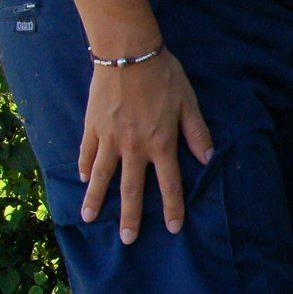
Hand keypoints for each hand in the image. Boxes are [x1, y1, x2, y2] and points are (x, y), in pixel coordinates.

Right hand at [78, 48, 212, 242]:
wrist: (128, 53)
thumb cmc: (164, 75)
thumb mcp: (189, 103)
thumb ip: (197, 134)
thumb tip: (208, 160)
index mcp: (161, 143)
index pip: (169, 184)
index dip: (172, 208)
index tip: (173, 228)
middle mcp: (134, 147)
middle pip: (132, 189)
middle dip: (131, 217)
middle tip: (128, 240)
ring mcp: (109, 138)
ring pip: (101, 176)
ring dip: (96, 200)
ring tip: (89, 219)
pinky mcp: (92, 126)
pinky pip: (86, 152)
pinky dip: (84, 167)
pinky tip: (83, 180)